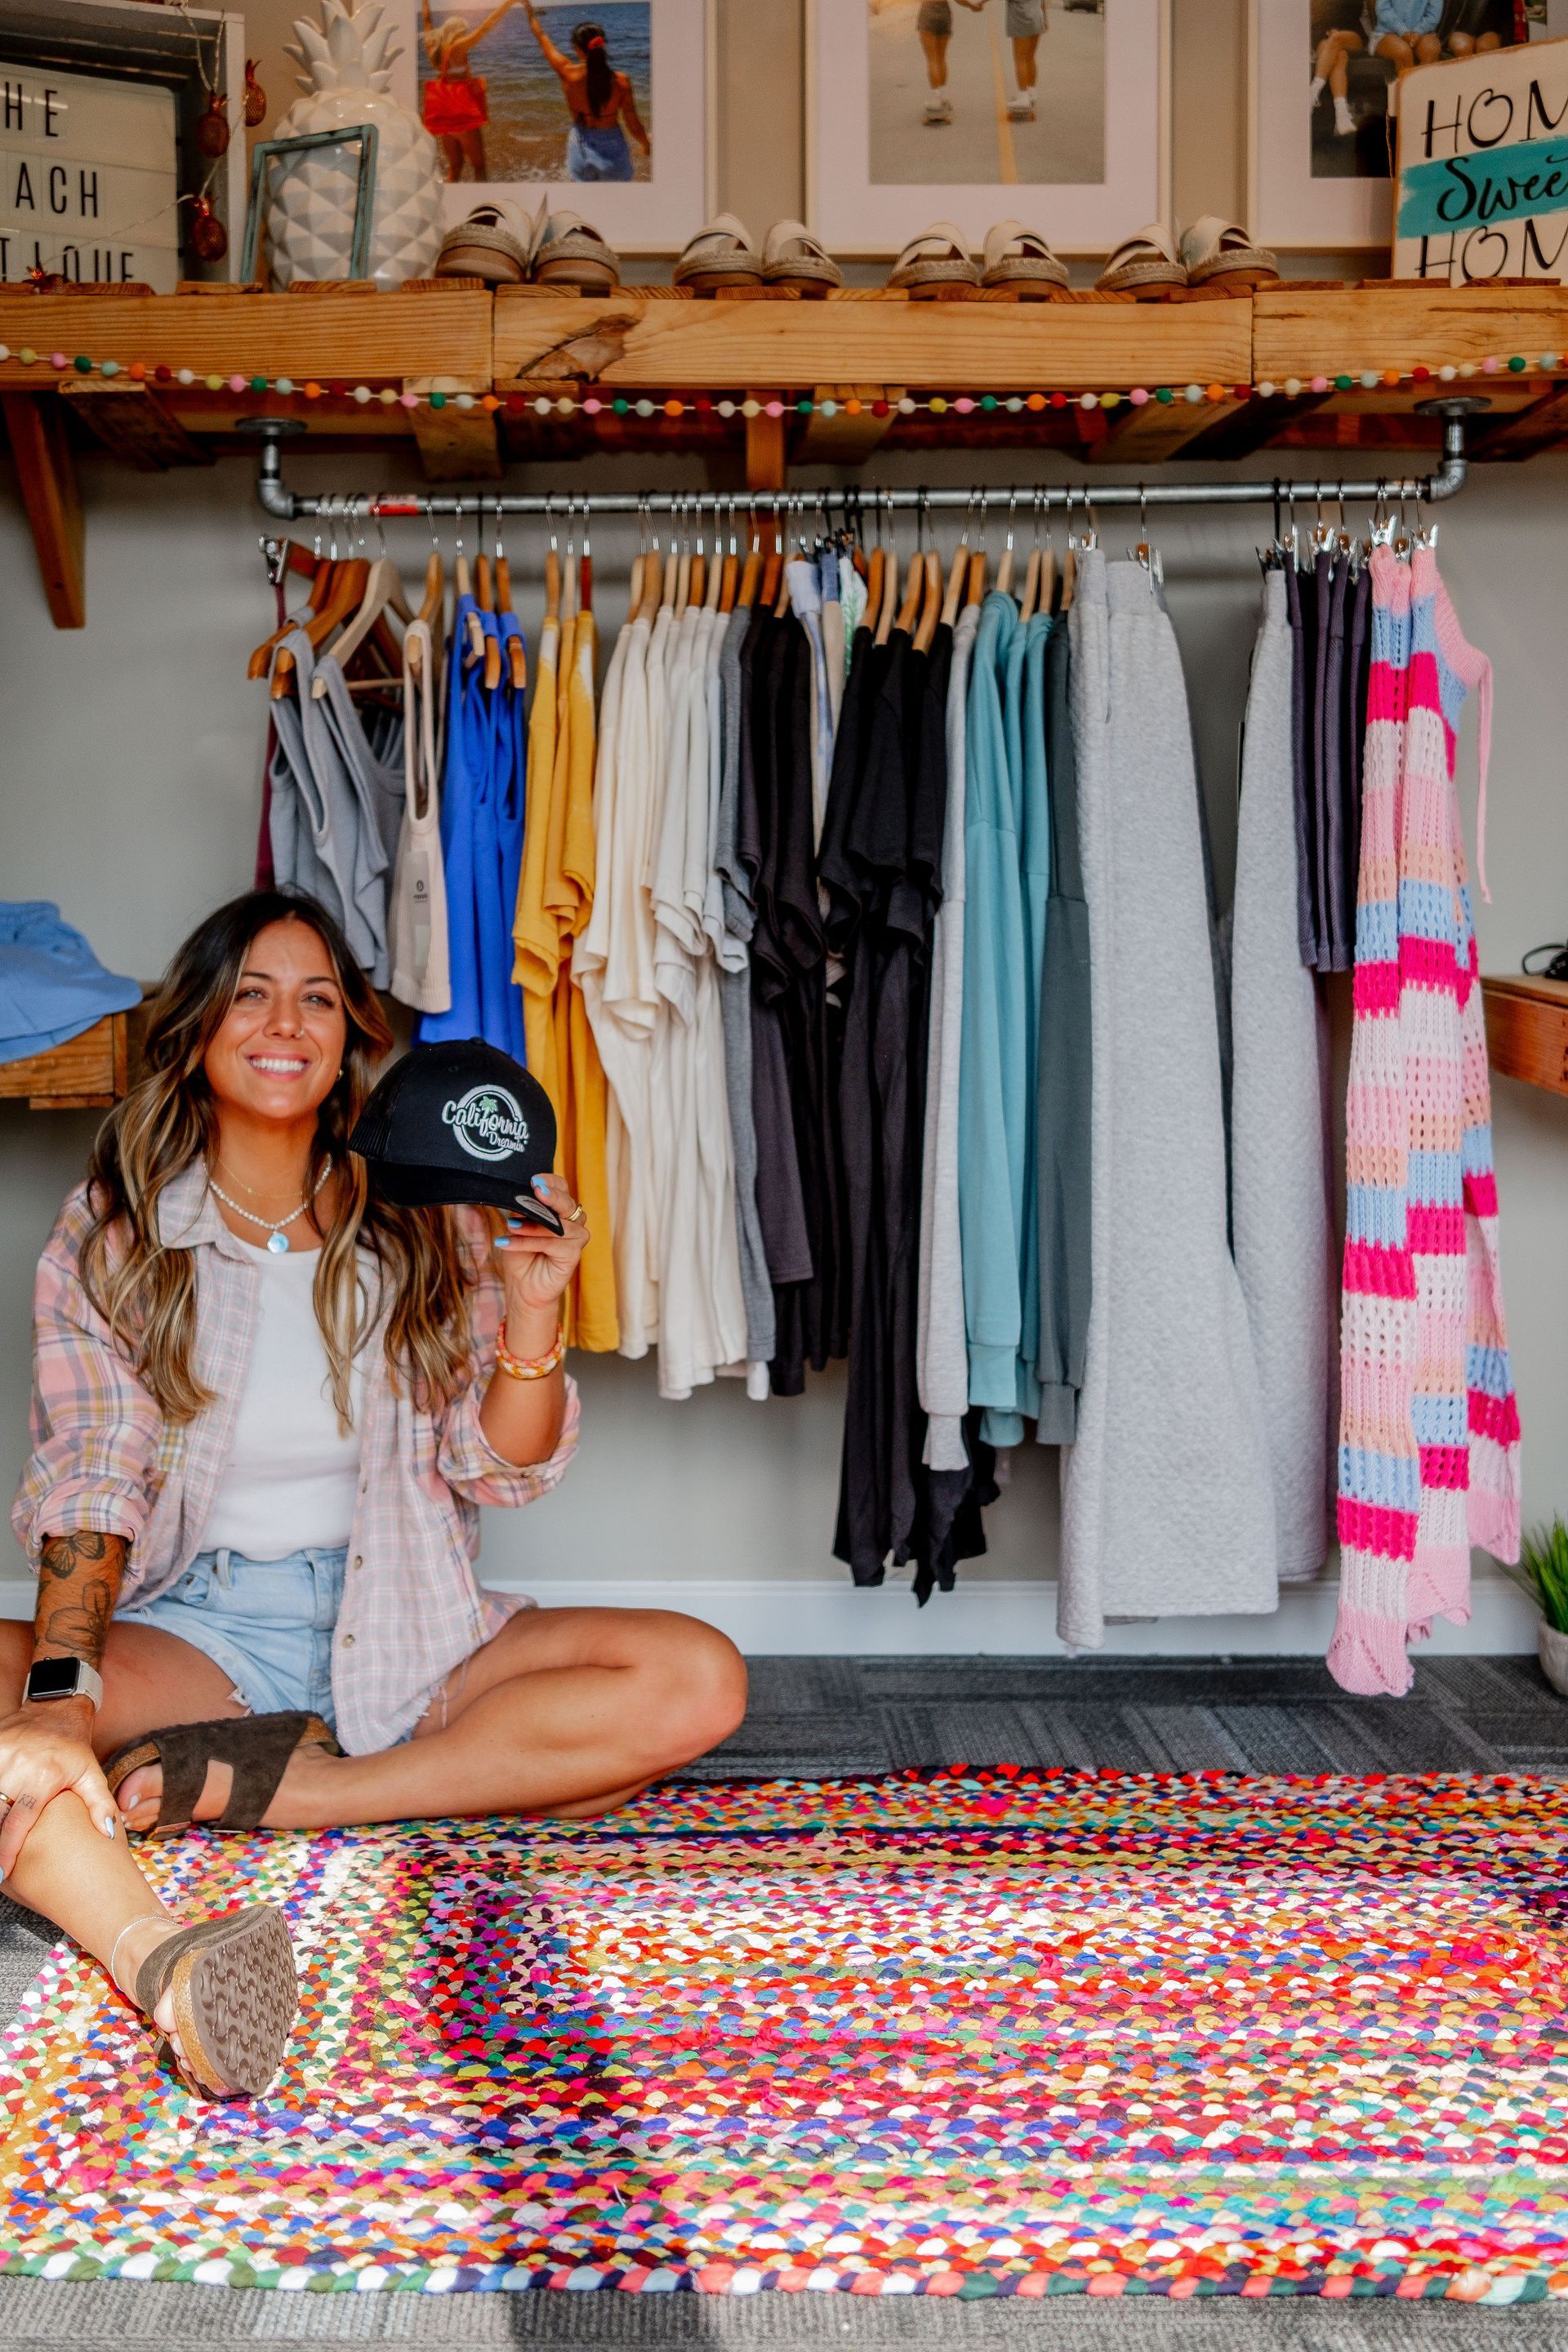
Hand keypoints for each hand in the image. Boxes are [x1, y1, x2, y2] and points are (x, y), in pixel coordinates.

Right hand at [0, 1699, 117, 1879]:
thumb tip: (109, 1832)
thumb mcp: (91, 1773)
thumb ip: (100, 1803)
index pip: (18, 1823)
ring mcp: (1, 1756)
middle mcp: (18, 1767)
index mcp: (43, 1777)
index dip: (6, 1851)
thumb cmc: (73, 1747)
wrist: (54, 1710)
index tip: (3, 1873)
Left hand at [494, 1173, 588, 1324]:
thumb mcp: (516, 1227)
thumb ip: (521, 1211)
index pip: (561, 1186)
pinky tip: (508, 1242)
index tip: (534, 1180)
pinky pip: (552, 1243)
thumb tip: (520, 1197)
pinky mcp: (574, 1254)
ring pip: (557, 1224)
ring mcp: (576, 1236)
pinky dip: (528, 1242)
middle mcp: (572, 1220)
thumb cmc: (521, 1254)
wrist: (523, 1286)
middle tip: (536, 1190)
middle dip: (550, 1196)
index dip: (550, 1181)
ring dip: (531, 1225)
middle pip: (565, 1202)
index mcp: (559, 1208)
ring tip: (510, 1226)